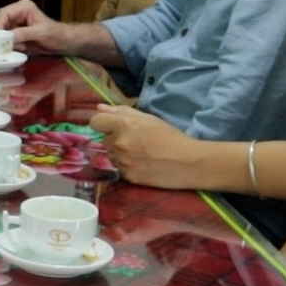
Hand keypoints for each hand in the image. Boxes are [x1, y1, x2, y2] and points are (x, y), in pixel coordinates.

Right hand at [0, 0, 61, 54]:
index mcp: (23, 7)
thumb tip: (6, 38)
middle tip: (9, 45)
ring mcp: (16, 23)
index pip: (3, 14)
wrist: (65, 43)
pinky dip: (11, 46)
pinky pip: (6, 40)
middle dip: (2, 35)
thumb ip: (23, 34)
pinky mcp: (16, 33)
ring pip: (1, 32)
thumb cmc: (56, 35)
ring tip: (21, 47)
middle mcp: (17, 13)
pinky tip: (23, 48)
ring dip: (7, 42)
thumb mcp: (40, 33)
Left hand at [90, 104, 206, 189]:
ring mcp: (122, 161)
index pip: (95, 122)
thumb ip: (121, 111)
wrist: (189, 163)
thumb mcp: (148, 118)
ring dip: (121, 153)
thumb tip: (99, 108)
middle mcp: (119, 143)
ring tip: (142, 153)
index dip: (104, 124)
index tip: (114, 126)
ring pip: (112, 155)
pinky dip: (128, 166)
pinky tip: (144, 164)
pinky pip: (120, 168)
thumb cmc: (171, 136)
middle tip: (137, 141)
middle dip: (116, 139)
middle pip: (104, 139)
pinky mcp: (128, 176)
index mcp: (124, 124)